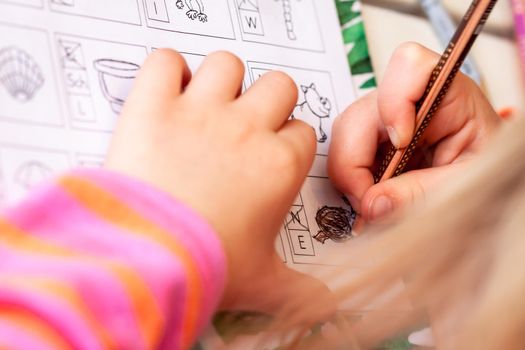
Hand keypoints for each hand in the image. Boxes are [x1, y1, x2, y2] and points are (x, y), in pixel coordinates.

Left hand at [106, 49, 331, 311]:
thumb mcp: (262, 282)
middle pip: (278, 86)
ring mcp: (200, 112)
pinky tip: (166, 93)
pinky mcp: (154, 105)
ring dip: (221, 79)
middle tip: (245, 124)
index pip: (302, 133)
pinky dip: (165, 71)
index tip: (272, 155)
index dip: (287, 142)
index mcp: (278, 166)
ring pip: (228, 64)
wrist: (147, 259)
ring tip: (206, 104)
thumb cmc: (207, 266)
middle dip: (268, 101)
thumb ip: (301, 291)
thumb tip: (328, 306)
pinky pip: (165, 61)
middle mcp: (246, 129)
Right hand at [328, 43, 500, 222]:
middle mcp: (411, 102)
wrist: (488, 187)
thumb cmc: (488, 176)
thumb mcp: (466, 185)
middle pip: (361, 112)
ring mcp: (387, 120)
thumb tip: (371, 203)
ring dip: (350, 173)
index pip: (410, 66)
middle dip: (355, 161)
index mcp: (448, 96)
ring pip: (346, 135)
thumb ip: (422, 192)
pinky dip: (351, 179)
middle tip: (369, 200)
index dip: (395, 102)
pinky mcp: (374, 141)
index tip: (400, 144)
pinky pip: (347, 154)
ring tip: (373, 201)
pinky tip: (372, 195)